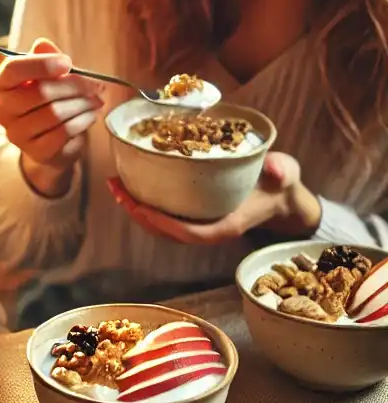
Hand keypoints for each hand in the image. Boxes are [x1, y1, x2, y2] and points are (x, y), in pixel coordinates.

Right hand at [0, 38, 103, 196]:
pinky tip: (89, 115)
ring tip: (95, 99)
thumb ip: (44, 58)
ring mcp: (16, 134)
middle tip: (95, 84)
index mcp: (0, 84)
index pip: (13, 69)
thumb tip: (43, 44)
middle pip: (40, 92)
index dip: (42, 64)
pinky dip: (82, 121)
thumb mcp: (46, 74)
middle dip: (74, 86)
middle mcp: (1, 110)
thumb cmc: (46, 100)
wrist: (48, 140)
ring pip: (55, 113)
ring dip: (82, 104)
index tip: (67, 63)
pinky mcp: (34, 151)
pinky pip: (63, 132)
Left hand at [108, 152, 322, 245]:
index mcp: (228, 225)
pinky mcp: (193, 216)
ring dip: (135, 209)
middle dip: (139, 215)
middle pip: (167, 232)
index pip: (192, 233)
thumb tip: (275, 169)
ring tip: (116, 186)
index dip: (165, 225)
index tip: (143, 208)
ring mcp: (200, 225)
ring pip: (161, 227)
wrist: (280, 195)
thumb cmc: (279, 183)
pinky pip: (164, 217)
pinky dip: (144, 204)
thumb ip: (282, 171)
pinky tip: (130, 186)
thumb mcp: (286, 174)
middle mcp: (209, 230)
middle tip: (117, 189)